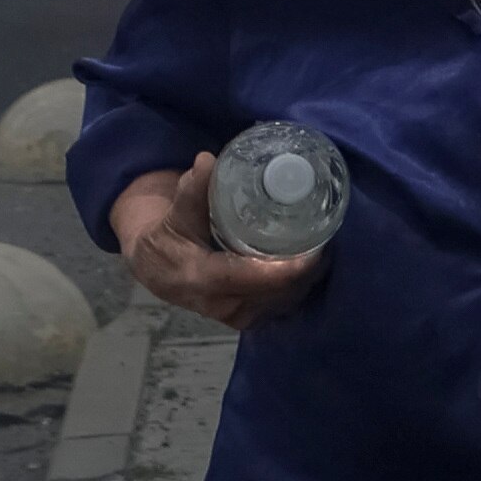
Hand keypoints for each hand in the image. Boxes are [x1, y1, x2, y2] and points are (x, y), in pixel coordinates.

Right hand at [109, 158, 325, 333]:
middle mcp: (219, 304)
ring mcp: (233, 316)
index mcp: (199, 277)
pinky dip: (297, 289)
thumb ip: (192, 189)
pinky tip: (310, 267)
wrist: (155, 268)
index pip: (252, 278)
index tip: (314, 250)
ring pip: (282, 302)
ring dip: (305, 280)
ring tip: (322, 249)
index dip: (286, 269)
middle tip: (325, 239)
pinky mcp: (243, 319)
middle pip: (276, 292)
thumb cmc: (168, 236)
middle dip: (305, 271)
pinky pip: (279, 307)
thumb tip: (207, 160)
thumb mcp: (176, 212)